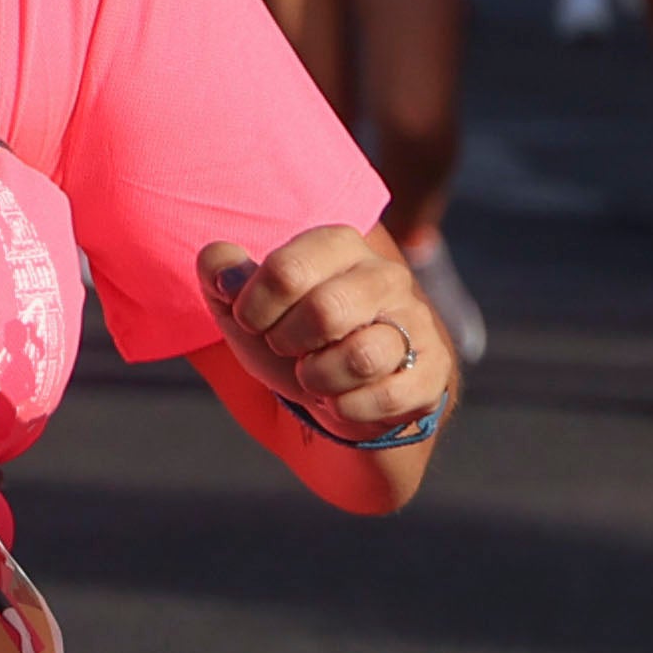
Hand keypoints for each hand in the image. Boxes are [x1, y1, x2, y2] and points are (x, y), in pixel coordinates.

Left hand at [196, 230, 443, 432]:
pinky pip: (388, 396)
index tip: (251, 321)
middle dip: (287, 343)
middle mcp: (386, 276)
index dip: (253, 308)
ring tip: (313, 374)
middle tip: (285, 348)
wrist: (336, 389)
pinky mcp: (432, 371)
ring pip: (362, 356)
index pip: (285, 270)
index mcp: (339, 245)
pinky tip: (341, 399)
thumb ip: (221, 272)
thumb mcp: (245, 304)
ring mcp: (416, 323)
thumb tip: (220, 262)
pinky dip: (348, 408)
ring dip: (318, 378)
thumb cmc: (290, 335)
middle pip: (326, 311)